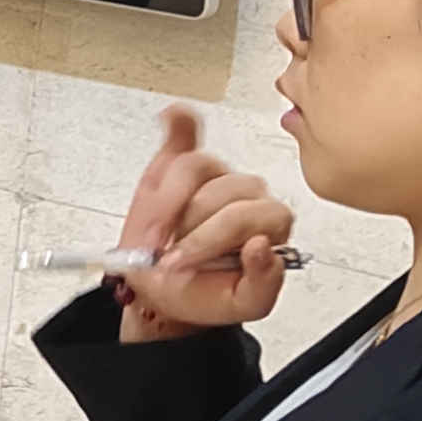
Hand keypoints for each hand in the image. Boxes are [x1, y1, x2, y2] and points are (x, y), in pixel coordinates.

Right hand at [112, 104, 292, 341]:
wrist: (167, 290)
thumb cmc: (205, 293)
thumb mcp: (242, 304)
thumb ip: (263, 283)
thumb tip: (262, 247)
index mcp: (269, 223)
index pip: (247, 215)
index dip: (208, 239)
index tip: (179, 262)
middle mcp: (246, 193)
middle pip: (217, 190)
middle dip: (182, 226)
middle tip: (160, 253)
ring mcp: (214, 173)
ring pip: (193, 166)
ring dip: (164, 202)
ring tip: (152, 233)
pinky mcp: (182, 159)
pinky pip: (185, 131)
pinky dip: (177, 122)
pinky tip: (170, 117)